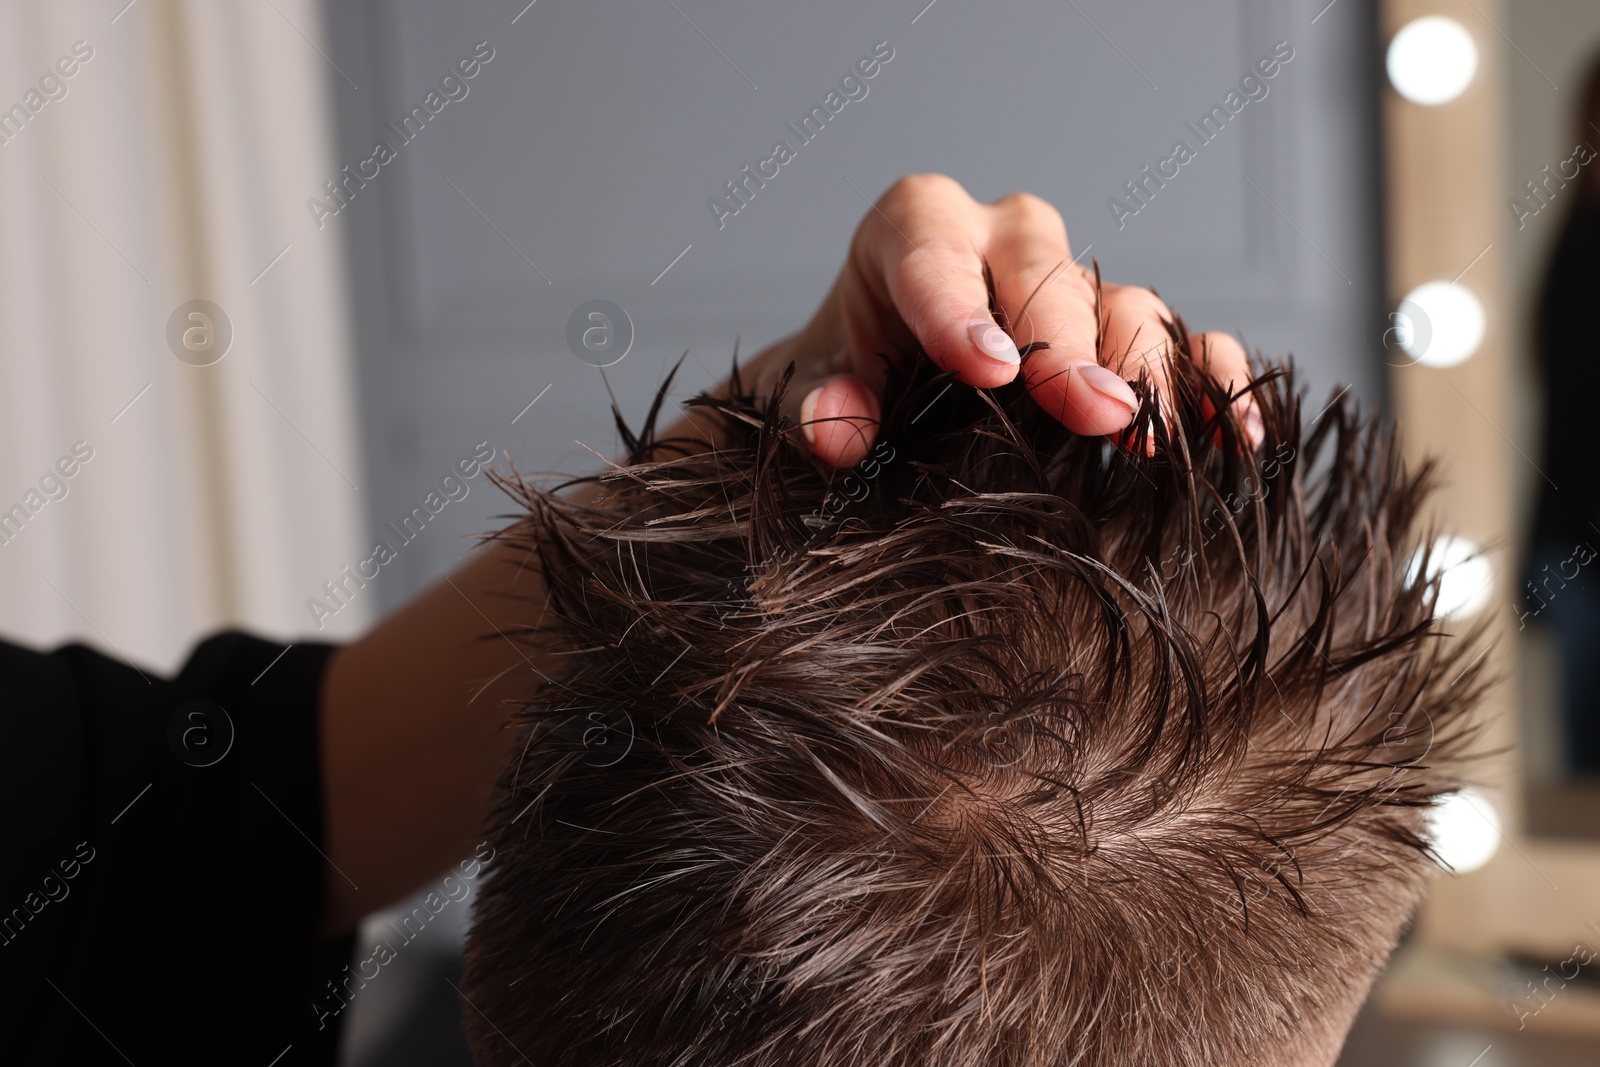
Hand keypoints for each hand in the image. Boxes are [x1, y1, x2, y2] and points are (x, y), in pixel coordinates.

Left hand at [746, 173, 1258, 467]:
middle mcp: (1003, 242)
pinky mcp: (1122, 337)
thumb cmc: (845, 379)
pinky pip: (1184, 343)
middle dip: (1067, 343)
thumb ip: (815, 403)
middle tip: (1090, 413)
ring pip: (1121, 303)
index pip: (933, 249)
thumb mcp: (807, 390)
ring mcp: (1072, 286)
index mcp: (914, 231)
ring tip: (1150, 436)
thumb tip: (838, 432)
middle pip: (1044, 271)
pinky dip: (1213, 382)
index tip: (987, 368)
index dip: (960, 305)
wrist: (883, 393)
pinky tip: (1236, 436)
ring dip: (1144, 369)